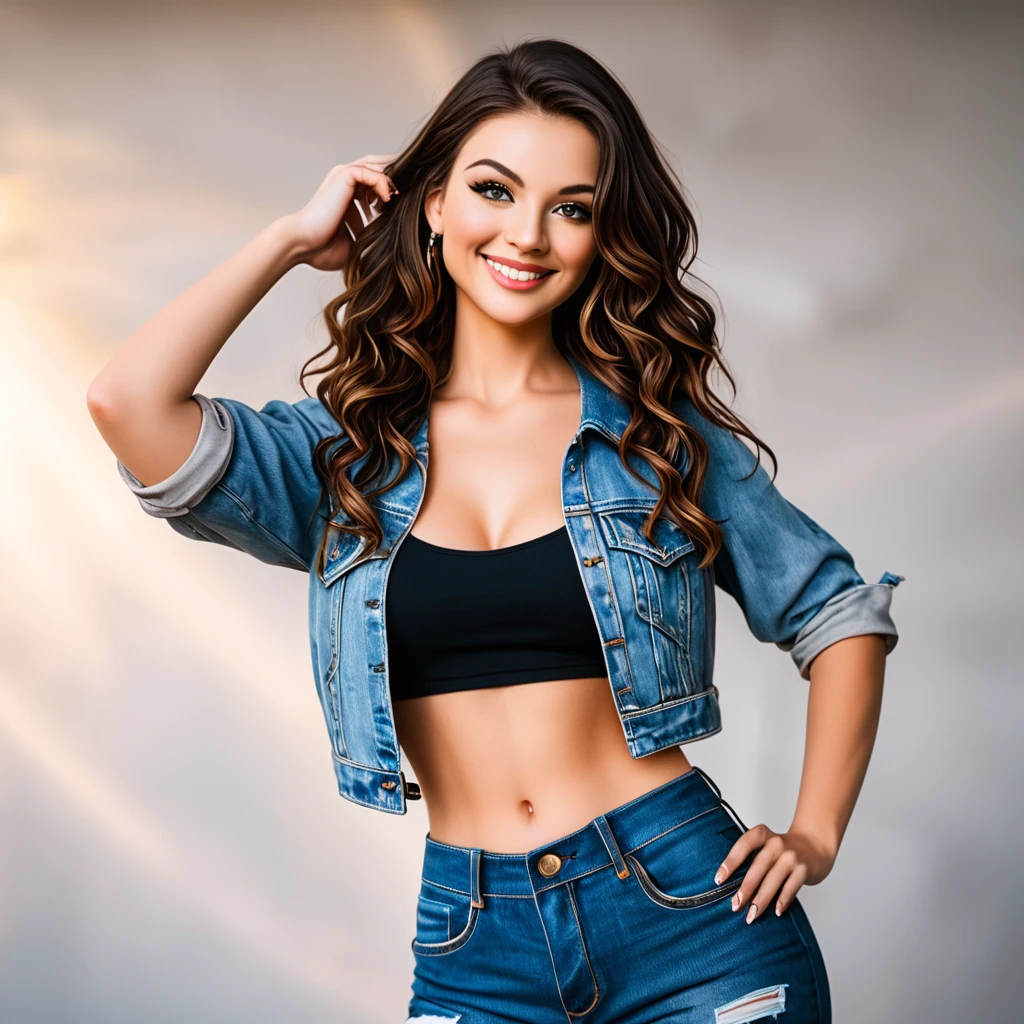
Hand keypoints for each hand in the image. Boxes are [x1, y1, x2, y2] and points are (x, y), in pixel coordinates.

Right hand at [283, 154, 398, 271]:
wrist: (303, 244)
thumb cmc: (323, 249)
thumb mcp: (355, 241)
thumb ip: (371, 234)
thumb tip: (391, 244)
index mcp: (346, 194)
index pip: (375, 182)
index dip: (391, 189)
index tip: (404, 205)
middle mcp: (344, 182)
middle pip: (378, 168)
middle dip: (396, 178)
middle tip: (412, 191)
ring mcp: (343, 176)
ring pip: (377, 166)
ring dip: (392, 181)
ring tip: (400, 199)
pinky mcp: (343, 175)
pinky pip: (372, 172)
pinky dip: (383, 184)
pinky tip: (387, 201)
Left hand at [713, 824, 836, 922]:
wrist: (815, 844)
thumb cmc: (783, 849)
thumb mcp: (766, 845)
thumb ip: (752, 859)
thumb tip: (731, 887)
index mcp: (762, 834)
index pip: (743, 845)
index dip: (730, 861)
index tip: (719, 880)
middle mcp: (776, 843)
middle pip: (758, 866)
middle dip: (745, 888)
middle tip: (735, 905)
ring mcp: (792, 856)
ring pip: (773, 879)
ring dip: (761, 899)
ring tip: (751, 915)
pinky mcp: (804, 869)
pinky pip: (792, 887)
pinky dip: (783, 900)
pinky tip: (776, 911)